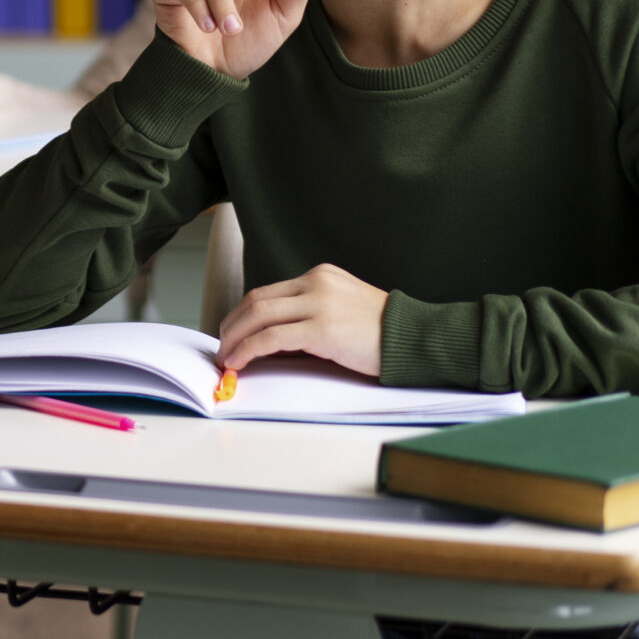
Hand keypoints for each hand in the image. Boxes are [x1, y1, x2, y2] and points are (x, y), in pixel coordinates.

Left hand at [216, 264, 387, 376]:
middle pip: (256, 300)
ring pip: (258, 315)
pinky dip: (249, 349)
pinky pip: (271, 337)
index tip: (232, 333)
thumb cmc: (383, 333)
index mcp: (320, 275)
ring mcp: (319, 303)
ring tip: (226, 359)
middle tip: (222, 348)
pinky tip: (240, 362)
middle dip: (232, 326)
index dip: (243, 314)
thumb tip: (273, 340)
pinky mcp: (322, 328)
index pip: (268, 292)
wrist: (416, 338)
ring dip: (235, 339)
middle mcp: (316, 283)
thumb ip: (311, 314)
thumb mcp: (343, 309)